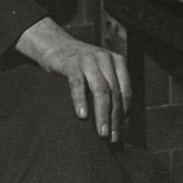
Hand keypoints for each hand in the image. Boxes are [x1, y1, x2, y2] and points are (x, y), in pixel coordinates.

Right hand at [16, 17, 130, 139]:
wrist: (56, 45)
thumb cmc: (81, 66)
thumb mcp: (100, 73)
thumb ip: (110, 90)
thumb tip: (121, 122)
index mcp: (118, 62)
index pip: (126, 91)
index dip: (125, 113)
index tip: (121, 132)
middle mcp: (106, 59)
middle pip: (115, 92)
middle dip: (115, 117)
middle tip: (112, 137)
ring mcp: (89, 60)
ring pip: (101, 89)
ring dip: (102, 113)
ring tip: (102, 132)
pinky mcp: (71, 63)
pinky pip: (78, 84)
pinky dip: (81, 100)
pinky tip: (82, 116)